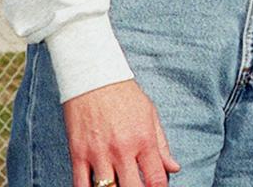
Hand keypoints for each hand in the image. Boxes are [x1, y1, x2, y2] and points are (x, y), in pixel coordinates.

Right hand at [63, 79, 179, 186]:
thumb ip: (162, 144)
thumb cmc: (124, 94)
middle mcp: (122, 149)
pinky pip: (81, 186)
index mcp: (143, 139)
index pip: (156, 179)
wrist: (93, 76)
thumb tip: (174, 168)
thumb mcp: (150, 114)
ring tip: (119, 185)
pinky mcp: (78, 154)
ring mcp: (99, 153)